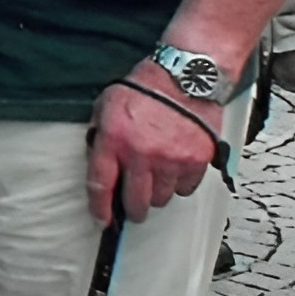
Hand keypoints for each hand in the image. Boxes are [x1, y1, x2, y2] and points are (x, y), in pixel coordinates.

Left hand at [88, 66, 220, 224]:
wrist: (186, 76)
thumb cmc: (145, 88)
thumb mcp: (106, 106)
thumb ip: (100, 136)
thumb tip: (97, 162)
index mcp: (114, 141)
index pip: (101, 185)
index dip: (100, 208)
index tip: (102, 220)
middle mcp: (142, 154)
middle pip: (136, 202)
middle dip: (133, 209)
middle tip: (133, 207)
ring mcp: (171, 159)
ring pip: (162, 198)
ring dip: (157, 194)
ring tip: (156, 180)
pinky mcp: (197, 160)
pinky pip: (186, 188)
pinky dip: (180, 184)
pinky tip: (175, 170)